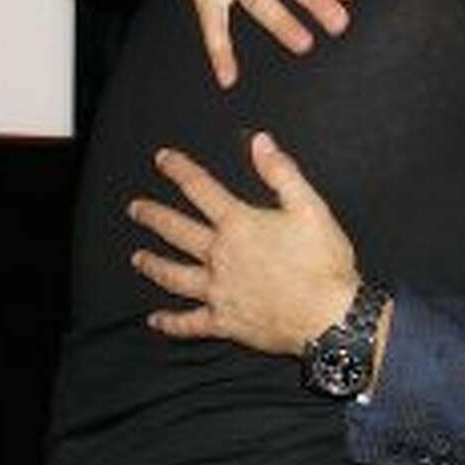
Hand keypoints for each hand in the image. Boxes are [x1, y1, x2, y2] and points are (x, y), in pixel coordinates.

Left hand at [127, 133, 362, 354]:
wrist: (330, 317)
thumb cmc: (324, 263)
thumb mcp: (310, 207)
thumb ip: (281, 172)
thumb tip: (260, 141)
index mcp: (239, 225)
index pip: (201, 189)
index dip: (179, 170)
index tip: (162, 159)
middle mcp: (220, 256)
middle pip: (177, 231)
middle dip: (153, 216)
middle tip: (135, 208)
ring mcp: (219, 291)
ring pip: (174, 275)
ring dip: (153, 265)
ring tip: (137, 258)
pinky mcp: (225, 322)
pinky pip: (190, 323)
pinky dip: (171, 323)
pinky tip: (155, 320)